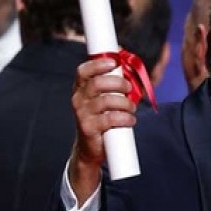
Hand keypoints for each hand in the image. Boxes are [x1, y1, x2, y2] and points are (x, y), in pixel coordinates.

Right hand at [68, 58, 136, 201]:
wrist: (91, 148)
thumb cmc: (102, 119)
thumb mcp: (105, 99)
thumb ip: (114, 83)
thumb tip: (129, 63)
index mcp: (81, 88)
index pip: (83, 71)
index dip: (98, 64)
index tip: (114, 62)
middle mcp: (78, 99)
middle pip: (97, 83)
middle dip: (118, 83)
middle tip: (129, 88)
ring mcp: (82, 113)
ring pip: (106, 101)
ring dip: (125, 103)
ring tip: (132, 108)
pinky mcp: (88, 128)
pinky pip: (110, 119)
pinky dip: (125, 118)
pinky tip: (130, 120)